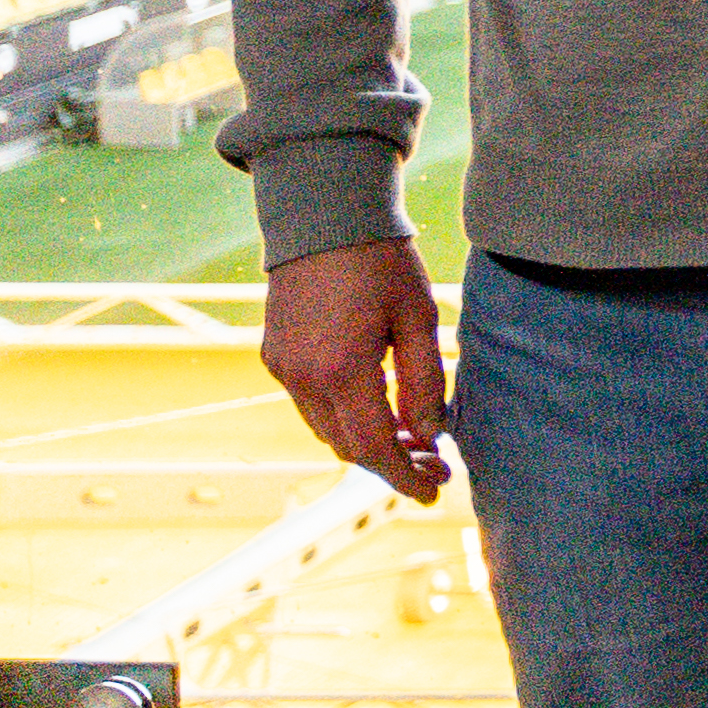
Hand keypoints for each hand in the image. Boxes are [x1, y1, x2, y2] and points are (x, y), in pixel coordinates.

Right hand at [262, 239, 450, 502]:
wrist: (323, 216)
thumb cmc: (380, 262)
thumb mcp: (419, 319)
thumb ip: (425, 383)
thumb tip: (430, 435)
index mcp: (342, 371)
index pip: (375, 448)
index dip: (405, 476)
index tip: (434, 490)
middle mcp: (302, 378)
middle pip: (348, 447)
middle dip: (391, 464)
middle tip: (434, 463)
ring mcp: (282, 368)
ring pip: (326, 430)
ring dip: (365, 442)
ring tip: (412, 440)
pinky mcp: (273, 356)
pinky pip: (309, 405)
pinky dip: (342, 418)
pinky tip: (377, 409)